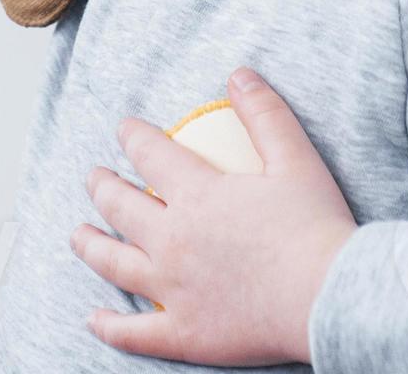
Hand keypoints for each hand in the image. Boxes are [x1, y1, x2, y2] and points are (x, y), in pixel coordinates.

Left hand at [70, 68, 358, 365]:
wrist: (329, 298)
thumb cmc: (316, 228)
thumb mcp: (295, 158)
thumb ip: (264, 114)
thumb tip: (239, 73)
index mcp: (198, 195)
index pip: (150, 155)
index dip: (133, 137)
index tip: (124, 130)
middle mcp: (173, 240)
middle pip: (121, 208)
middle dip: (102, 188)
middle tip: (94, 178)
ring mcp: (172, 290)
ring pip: (115, 264)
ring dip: (90, 246)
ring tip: (78, 236)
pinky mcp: (183, 333)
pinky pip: (134, 332)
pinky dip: (109, 326)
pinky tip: (94, 319)